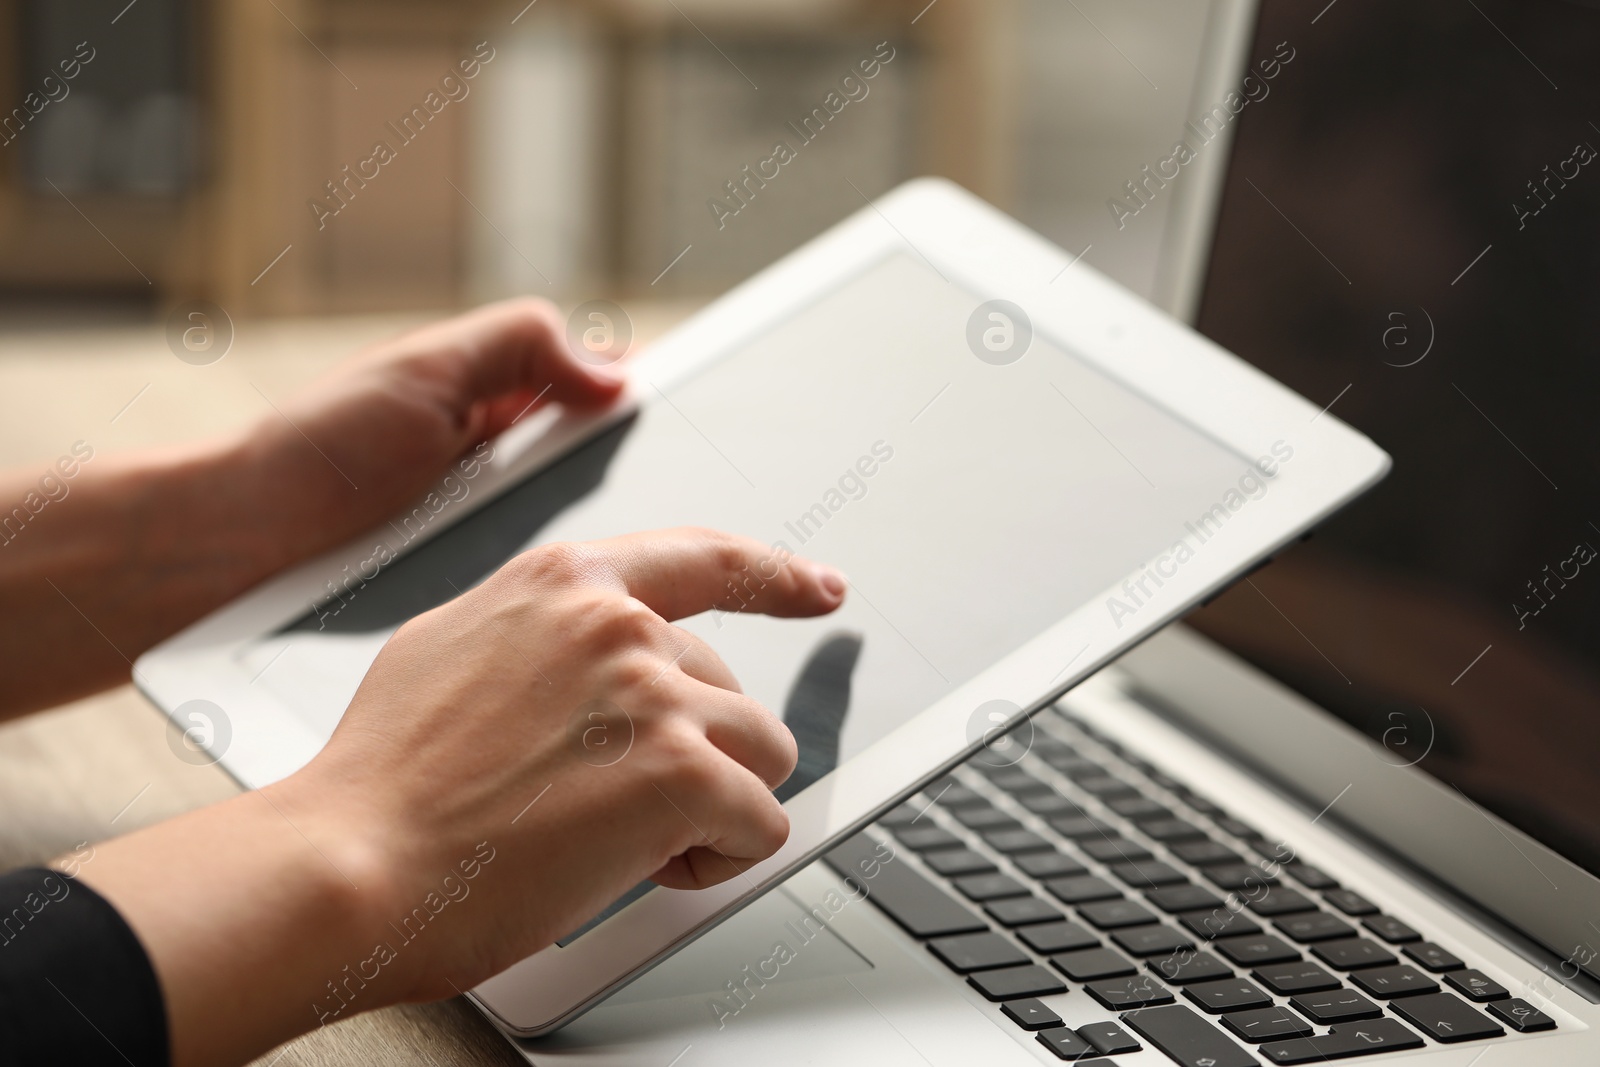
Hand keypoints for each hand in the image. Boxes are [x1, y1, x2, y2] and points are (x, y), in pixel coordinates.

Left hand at [0, 297, 625, 717]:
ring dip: (607, 556)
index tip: (705, 423)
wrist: (238, 551)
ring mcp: (494, 532)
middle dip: (642, 490)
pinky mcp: (477, 591)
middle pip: (609, 475)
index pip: (605, 395)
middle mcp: (507, 466)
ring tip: (630, 565)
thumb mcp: (426, 371)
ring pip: (584, 543)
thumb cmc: (318, 451)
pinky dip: (565, 597)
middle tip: (675, 505)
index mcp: (502, 399)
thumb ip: (521, 345)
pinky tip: (577, 605)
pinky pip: (542, 592)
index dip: (653, 410)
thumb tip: (615, 370)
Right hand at [79, 528, 846, 1064]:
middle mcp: (621, 624)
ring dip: (715, 806)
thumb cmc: (384, 780)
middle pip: (732, 690)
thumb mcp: (447, 649)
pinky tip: (648, 867)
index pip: (706, 557)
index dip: (776, 575)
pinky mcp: (682, 773)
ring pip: (763, 752)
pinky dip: (720, 858)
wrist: (352, 861)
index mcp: (567, 581)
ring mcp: (657, 693)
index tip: (820, 586)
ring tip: (630, 838)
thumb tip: (566, 651)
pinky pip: (762, 823)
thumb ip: (533, 632)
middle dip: (692, 756)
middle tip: (611, 805)